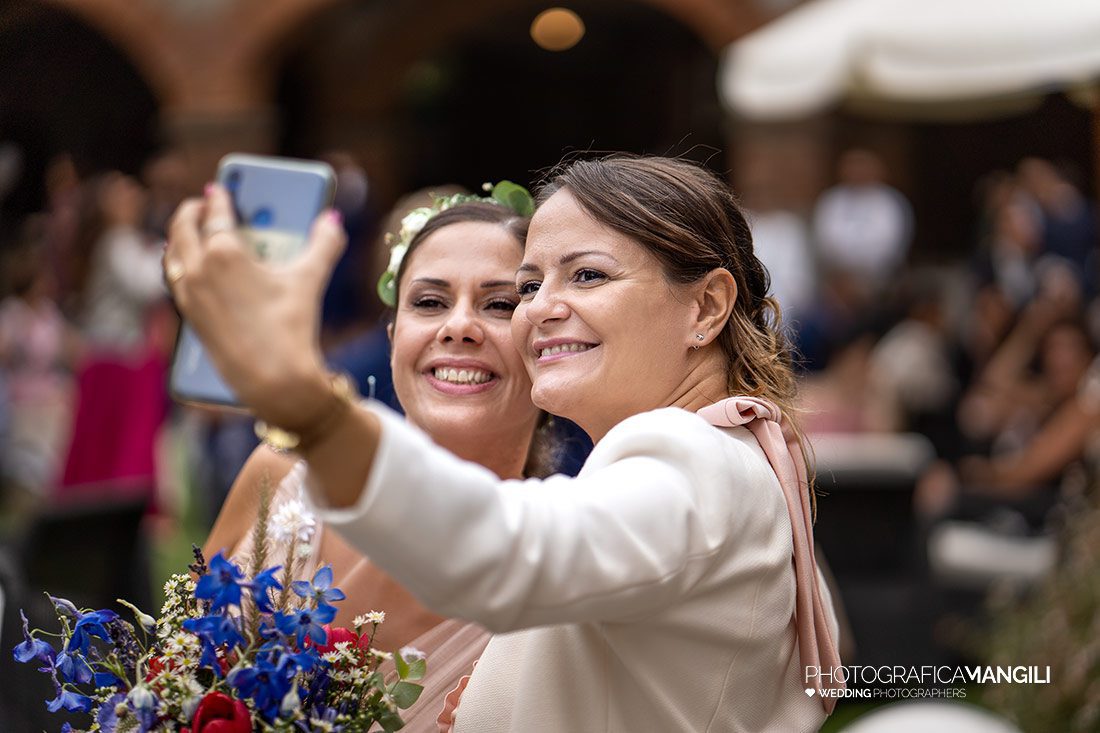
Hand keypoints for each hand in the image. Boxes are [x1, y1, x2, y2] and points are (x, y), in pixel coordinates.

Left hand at [164, 184, 346, 427]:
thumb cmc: (290, 327)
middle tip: (202, 203)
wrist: (273, 378)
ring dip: (179, 236)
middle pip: (183, 228)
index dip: (220, 197)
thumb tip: (332, 221)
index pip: (217, 213)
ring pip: (172, 253)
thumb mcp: (309, 280)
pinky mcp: (189, 316)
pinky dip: (179, 263)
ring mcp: (189, 294)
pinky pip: (175, 278)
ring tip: (190, 229)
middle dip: (192, 211)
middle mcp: (198, 269)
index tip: (218, 188)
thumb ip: (323, 244)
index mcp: (224, 252)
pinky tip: (189, 267)